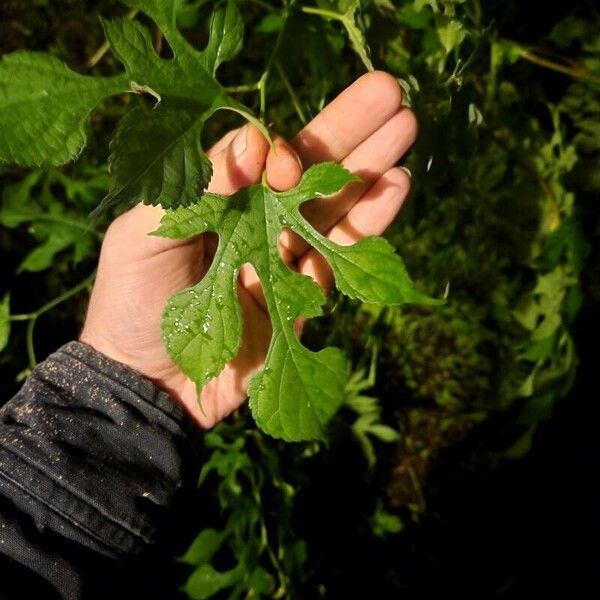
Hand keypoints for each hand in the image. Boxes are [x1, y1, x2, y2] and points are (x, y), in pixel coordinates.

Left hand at [80, 71, 416, 428]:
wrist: (147, 382)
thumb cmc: (131, 303)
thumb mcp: (143, 235)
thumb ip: (196, 186)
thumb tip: (253, 141)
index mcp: (220, 203)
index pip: (265, 161)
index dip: (284, 150)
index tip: (286, 163)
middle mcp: (258, 225)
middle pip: (310, 174)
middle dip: (349, 133)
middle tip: (391, 93)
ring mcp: (285, 263)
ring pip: (334, 210)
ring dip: (369, 171)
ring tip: (405, 129)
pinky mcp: (304, 302)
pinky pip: (341, 261)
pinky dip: (369, 227)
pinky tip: (394, 188)